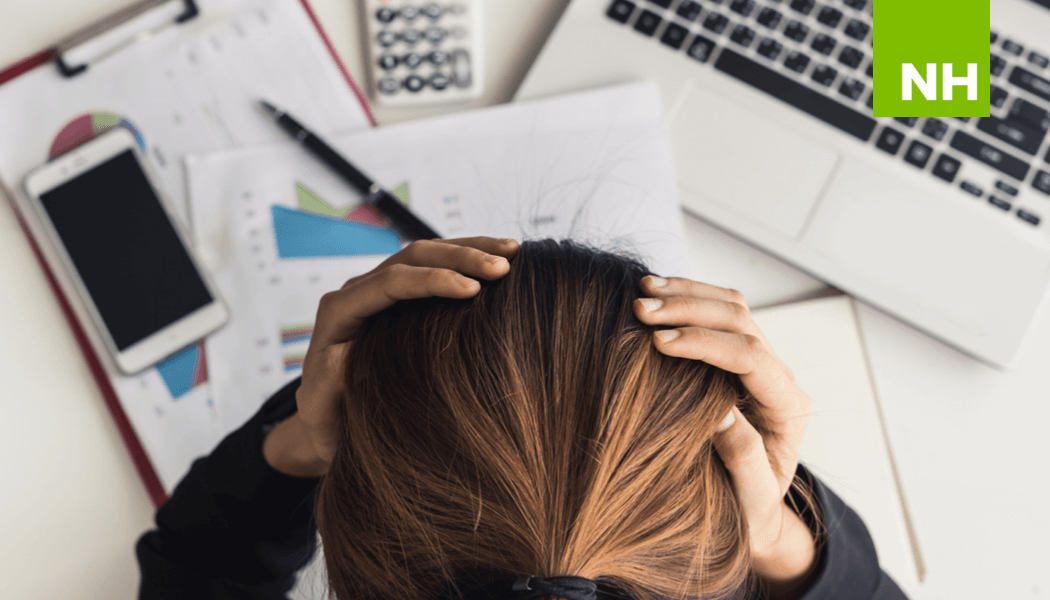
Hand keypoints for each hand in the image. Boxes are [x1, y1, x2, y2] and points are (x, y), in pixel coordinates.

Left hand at [263, 237, 519, 477]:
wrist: (327, 422)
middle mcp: (358, 291)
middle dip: (460, 257)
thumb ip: (332, 380)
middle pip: (412, 256)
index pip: (391, 282)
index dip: (433, 281)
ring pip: (426, 253)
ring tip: (512, 251)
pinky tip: (497, 261)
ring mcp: (379, 290)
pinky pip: (432, 268)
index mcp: (340, 312)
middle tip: (504, 267)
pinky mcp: (398, 296)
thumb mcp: (324, 407)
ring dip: (470, 249)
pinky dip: (465, 261)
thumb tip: (348, 354)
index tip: (474, 290)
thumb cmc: (328, 420)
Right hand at [633, 276, 816, 598]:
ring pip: (731, 307)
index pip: (750, 357)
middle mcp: (778, 377)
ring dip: (687, 294)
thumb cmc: (751, 508)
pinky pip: (719, 313)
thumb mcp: (751, 497)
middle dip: (690, 309)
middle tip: (641, 311)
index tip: (659, 343)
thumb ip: (743, 458)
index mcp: (788, 407)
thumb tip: (720, 414)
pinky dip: (688, 298)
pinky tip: (656, 293)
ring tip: (643, 292)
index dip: (704, 343)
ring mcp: (760, 363)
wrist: (754, 508)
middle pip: (741, 320)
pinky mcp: (739, 357)